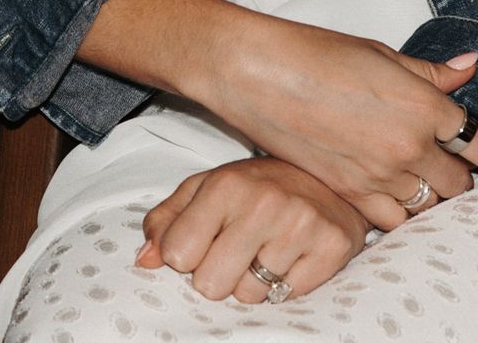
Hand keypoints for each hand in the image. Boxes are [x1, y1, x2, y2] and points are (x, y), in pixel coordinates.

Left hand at [139, 157, 370, 302]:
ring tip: (266, 251)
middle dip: (218, 275)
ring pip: (249, 296)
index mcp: (224, 185)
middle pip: (210, 284)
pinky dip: (286, 285)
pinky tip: (292, 257)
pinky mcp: (332, 247)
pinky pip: (288, 297)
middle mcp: (263, 202)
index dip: (185, 256)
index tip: (203, 242)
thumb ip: (165, 223)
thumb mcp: (203, 191)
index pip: (177, 253)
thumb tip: (144, 260)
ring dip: (253, 283)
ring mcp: (301, 225)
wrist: (326, 179)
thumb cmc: (255, 188)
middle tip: (236, 251)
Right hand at [196, 17, 477, 227]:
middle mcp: (411, 146)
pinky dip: (399, 214)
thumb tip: (469, 68)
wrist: (257, 73)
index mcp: (425, 105)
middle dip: (460, 176)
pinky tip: (391, 197)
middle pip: (460, 184)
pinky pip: (392, 222)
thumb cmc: (315, 53)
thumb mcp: (381, 54)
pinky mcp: (350, 194)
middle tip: (449, 165)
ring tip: (419, 183)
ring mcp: (380, 175)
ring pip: (429, 207)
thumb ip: (430, 73)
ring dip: (430, 197)